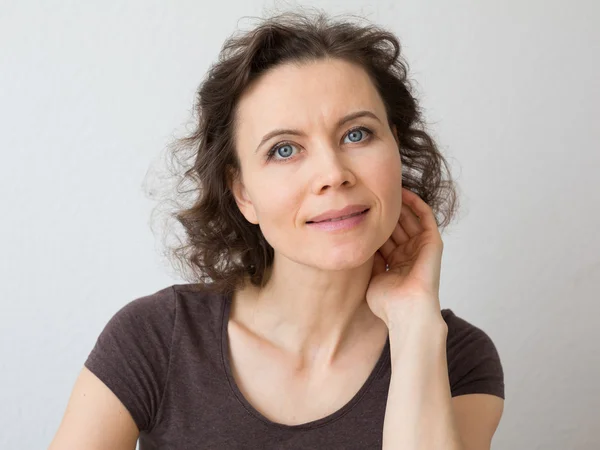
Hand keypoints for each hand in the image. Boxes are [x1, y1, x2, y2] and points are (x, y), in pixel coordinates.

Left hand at [366, 188, 444, 329]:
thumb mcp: (372, 275)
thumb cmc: (388, 301)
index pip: (384, 236)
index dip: (373, 223)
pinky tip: (403, 192)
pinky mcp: (432, 242)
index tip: (359, 208)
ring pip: (409, 218)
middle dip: (384, 211)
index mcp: (396, 263)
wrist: (406, 311)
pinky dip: (416, 203)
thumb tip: (359, 241)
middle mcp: (408, 253)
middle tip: (370, 191)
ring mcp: (421, 247)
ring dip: (398, 204)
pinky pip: (425, 217)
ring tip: (384, 186)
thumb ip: (369, 258)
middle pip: (396, 225)